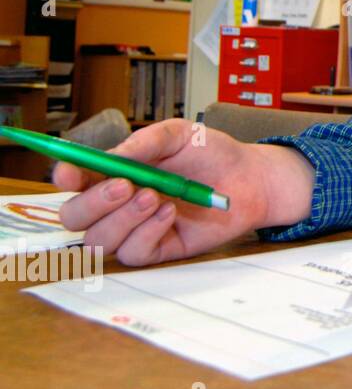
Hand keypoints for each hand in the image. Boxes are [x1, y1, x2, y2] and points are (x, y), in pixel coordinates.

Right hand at [53, 119, 313, 265]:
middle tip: (125, 185)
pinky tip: (169, 214)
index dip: (65, 178)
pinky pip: (133, 253)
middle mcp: (117, 204)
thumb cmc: (211, 154)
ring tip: (155, 196)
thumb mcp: (178, 135)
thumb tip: (112, 159)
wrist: (250, 177)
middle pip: (75, 218)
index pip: (74, 181)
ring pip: (99, 241)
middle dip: (93, 203)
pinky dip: (146, 233)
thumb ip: (145, 143)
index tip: (69, 172)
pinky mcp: (158, 249)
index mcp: (114, 172)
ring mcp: (135, 229)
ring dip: (121, 219)